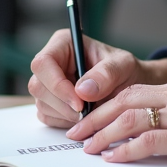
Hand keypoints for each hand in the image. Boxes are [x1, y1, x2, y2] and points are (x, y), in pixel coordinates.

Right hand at [28, 30, 166, 127]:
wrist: (129, 87)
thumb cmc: (125, 70)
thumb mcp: (123, 66)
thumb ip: (106, 74)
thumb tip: (82, 90)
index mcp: (63, 44)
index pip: (43, 63)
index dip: (57, 85)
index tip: (79, 102)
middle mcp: (51, 62)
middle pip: (37, 86)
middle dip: (62, 104)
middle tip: (87, 113)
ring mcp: (48, 83)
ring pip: (41, 103)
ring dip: (65, 115)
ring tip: (91, 112)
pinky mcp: (49, 102)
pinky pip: (47, 117)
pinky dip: (64, 122)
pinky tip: (84, 116)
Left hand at [65, 76, 166, 166]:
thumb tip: (145, 126)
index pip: (133, 89)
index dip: (106, 104)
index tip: (89, 118)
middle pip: (125, 100)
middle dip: (96, 118)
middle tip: (77, 133)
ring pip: (131, 119)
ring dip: (104, 135)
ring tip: (89, 148)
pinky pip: (149, 141)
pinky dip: (127, 150)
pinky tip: (114, 158)